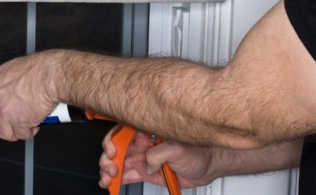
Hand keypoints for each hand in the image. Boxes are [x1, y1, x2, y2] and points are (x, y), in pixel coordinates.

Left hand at [0, 51, 61, 142]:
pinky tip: (34, 119)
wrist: (50, 76)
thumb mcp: (7, 71)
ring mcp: (5, 114)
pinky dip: (29, 130)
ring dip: (16, 129)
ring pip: (5, 134)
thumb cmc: (35, 70)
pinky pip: (22, 134)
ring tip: (25, 117)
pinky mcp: (19, 124)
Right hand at [99, 128, 216, 189]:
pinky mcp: (146, 172)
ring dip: (109, 170)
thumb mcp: (178, 148)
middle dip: (108, 158)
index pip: (123, 132)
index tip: (112, 151)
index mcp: (148, 132)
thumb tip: (146, 162)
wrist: (207, 167)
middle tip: (111, 169)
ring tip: (108, 179)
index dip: (113, 140)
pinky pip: (127, 175)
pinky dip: (117, 180)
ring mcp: (143, 159)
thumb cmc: (197, 150)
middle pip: (116, 148)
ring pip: (119, 162)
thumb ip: (158, 153)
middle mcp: (143, 144)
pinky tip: (110, 183)